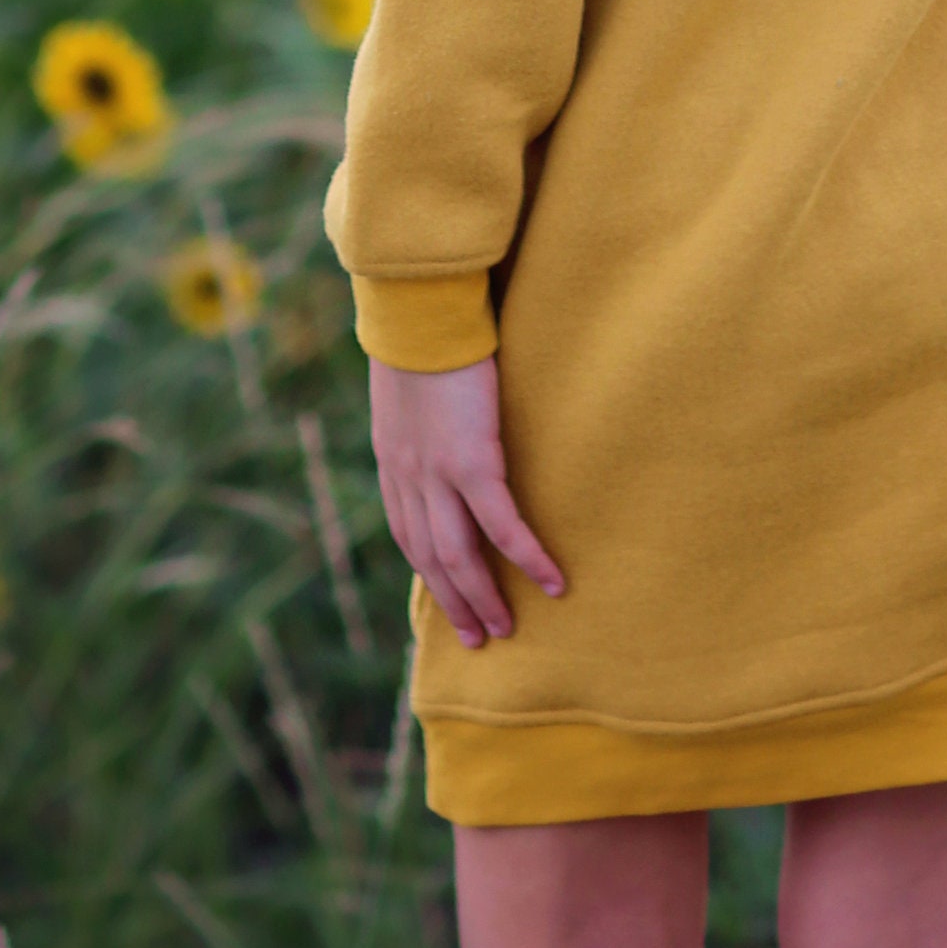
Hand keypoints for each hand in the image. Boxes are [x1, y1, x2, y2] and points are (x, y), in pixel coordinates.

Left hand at [367, 353, 564, 647]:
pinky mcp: (472, 461)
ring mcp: (437, 475)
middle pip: (431, 559)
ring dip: (483, 598)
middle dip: (454, 603)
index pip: (409, 533)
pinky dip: (527, 558)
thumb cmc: (421, 333)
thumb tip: (440, 422)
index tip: (447, 598)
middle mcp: (409, 478)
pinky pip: (502, 525)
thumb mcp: (408, 386)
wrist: (419, 309)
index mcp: (394, 462)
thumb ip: (419, 417)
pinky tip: (552, 582)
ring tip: (506, 627)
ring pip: (459, 556)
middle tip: (478, 638)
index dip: (429, 571)